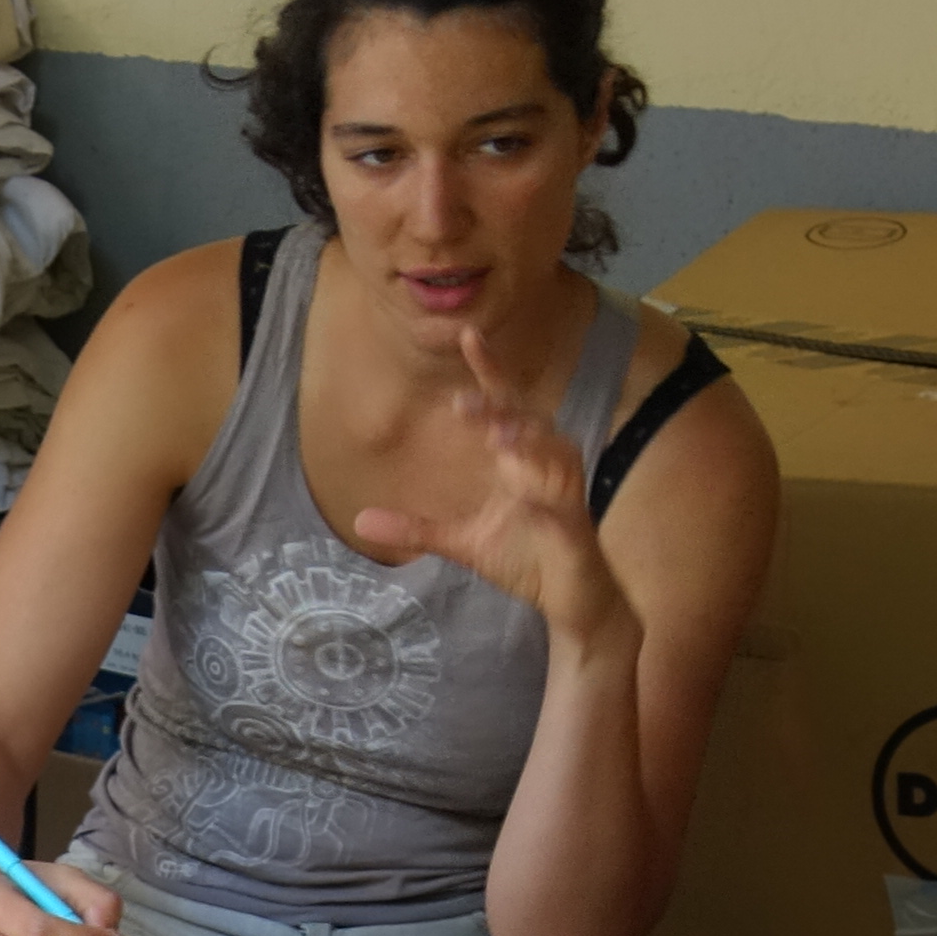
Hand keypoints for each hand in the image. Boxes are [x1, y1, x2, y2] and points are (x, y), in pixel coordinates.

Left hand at [347, 321, 641, 669]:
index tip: (468, 335)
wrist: (569, 600)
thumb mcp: (462, 543)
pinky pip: (564, 503)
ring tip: (499, 439)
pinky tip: (529, 493)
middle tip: (463, 404)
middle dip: (499, 409)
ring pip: (553, 453)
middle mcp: (545, 464)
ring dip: (528, 444)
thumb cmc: (525, 559)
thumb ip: (417, 529)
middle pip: (526, 420)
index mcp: (518, 459)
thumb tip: (360, 521)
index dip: (489, 369)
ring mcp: (564, 492)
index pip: (503, 404)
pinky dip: (548, 494)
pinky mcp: (576, 525)